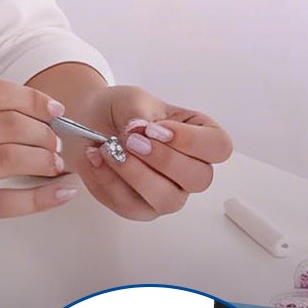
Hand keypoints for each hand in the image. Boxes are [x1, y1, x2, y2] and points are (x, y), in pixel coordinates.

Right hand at [0, 79, 77, 260]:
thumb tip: (15, 121)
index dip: (33, 99)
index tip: (53, 111)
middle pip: (9, 122)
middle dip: (44, 132)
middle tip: (56, 145)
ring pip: (10, 156)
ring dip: (44, 160)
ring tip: (55, 167)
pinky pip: (3, 201)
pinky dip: (40, 198)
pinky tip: (60, 194)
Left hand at [65, 84, 232, 221]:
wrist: (89, 123)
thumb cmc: (121, 110)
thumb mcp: (132, 98)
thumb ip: (138, 111)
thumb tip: (137, 129)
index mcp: (200, 136)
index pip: (218, 147)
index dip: (191, 141)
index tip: (155, 128)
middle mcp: (191, 169)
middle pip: (199, 178)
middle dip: (163, 159)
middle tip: (131, 140)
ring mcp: (169, 193)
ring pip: (166, 198)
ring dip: (135, 174)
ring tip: (108, 149)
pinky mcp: (140, 208)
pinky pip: (130, 206)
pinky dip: (108, 181)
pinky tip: (95, 159)